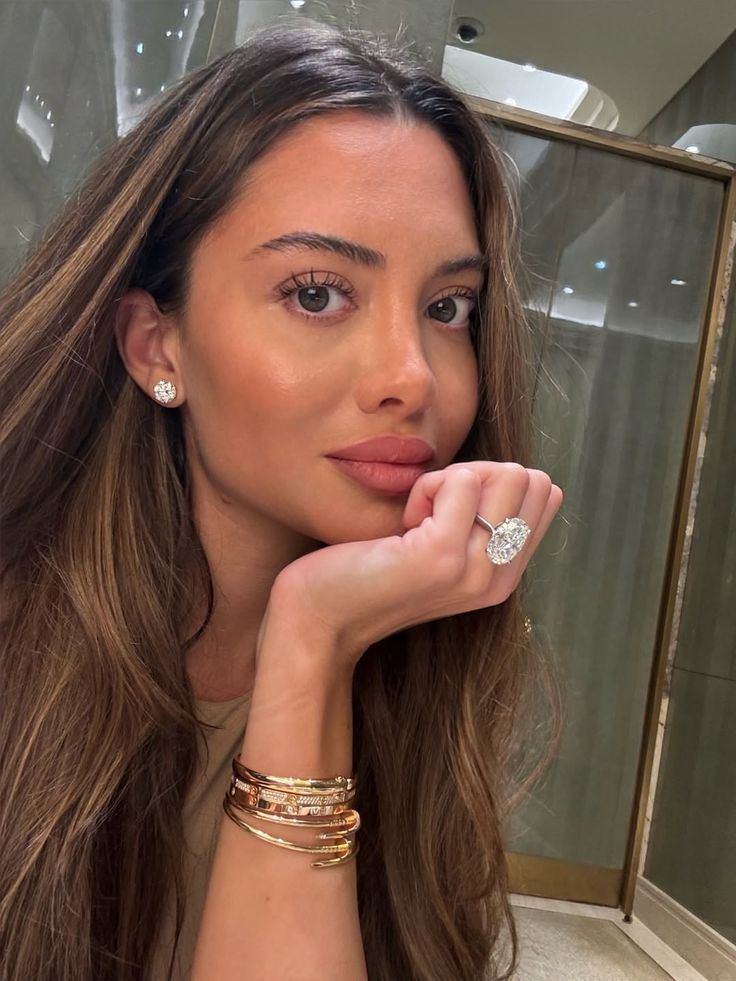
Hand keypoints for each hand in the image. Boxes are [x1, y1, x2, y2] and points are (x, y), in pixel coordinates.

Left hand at [268, 462, 562, 674]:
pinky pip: (461, 479)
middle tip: (430, 512)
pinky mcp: (443, 556)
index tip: (448, 511)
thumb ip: (482, 520)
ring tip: (416, 519)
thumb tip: (518, 472)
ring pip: (505, 473)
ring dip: (450, 480)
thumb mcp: (444, 547)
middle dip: (475, 476)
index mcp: (506, 575)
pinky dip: (426, 486)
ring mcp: (476, 570)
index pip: (544, 492)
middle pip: (528, 477)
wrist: (320, 617)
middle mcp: (501, 579)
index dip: (492, 482)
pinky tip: (402, 525)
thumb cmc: (370, 570)